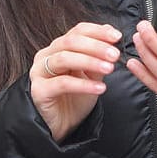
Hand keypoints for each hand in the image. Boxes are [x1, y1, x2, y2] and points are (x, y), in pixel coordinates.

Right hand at [32, 22, 121, 142]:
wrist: (62, 126)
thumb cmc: (75, 99)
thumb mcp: (92, 75)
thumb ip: (98, 56)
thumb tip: (111, 34)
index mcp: (58, 48)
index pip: (77, 31)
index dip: (98, 31)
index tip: (117, 36)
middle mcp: (46, 56)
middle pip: (70, 41)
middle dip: (96, 46)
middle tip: (115, 55)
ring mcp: (39, 72)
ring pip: (64, 58)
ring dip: (90, 61)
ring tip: (109, 69)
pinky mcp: (39, 90)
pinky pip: (62, 83)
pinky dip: (83, 84)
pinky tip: (100, 88)